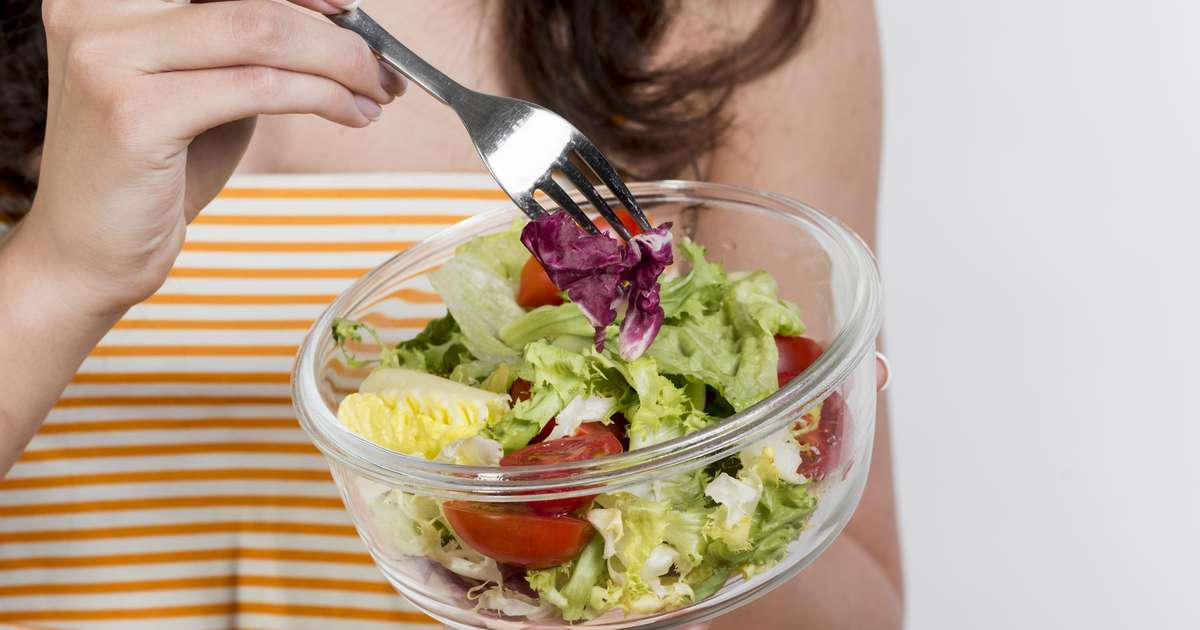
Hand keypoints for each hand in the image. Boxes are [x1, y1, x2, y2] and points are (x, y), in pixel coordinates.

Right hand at [21, 0, 403, 316]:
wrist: (90, 251)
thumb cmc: (156, 165)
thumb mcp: (202, 83)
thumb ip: (247, 44)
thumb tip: (340, 22)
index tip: (351, 9)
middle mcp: (99, 10)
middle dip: (333, 28)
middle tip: (381, 63)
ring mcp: (110, 57)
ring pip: (262, 32)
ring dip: (340, 63)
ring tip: (376, 94)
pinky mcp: (134, 113)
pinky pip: (258, 87)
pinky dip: (323, 97)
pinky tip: (351, 116)